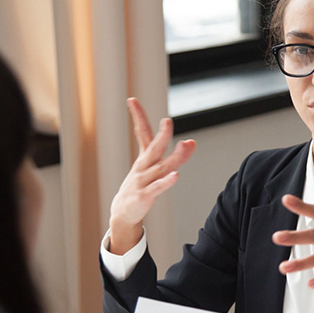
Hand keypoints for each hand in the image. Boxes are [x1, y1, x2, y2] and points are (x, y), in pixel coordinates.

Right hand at [108, 98, 195, 254]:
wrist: (123, 212)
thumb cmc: (140, 187)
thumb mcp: (154, 169)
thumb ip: (173, 155)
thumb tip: (191, 142)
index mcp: (144, 158)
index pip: (141, 133)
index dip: (137, 116)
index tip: (131, 100)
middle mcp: (143, 167)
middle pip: (153, 148)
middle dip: (162, 135)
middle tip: (167, 121)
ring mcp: (142, 181)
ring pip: (160, 167)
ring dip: (173, 157)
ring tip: (185, 145)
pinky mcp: (144, 196)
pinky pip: (157, 188)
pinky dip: (166, 182)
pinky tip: (176, 176)